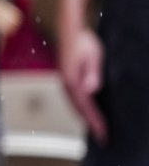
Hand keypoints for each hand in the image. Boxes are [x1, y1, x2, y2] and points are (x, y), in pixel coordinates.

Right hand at [58, 27, 107, 144]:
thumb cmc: (82, 41)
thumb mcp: (93, 54)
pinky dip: (80, 108)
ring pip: (74, 104)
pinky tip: (85, 110)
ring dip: (84, 117)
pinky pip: (73, 98)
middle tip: (101, 137)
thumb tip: (91, 89)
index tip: (102, 133)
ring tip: (95, 128)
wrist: (69, 29)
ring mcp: (64, 80)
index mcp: (71, 80)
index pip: (85, 106)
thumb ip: (92, 72)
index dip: (94, 121)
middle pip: (78, 109)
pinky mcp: (66, 77)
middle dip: (90, 123)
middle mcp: (65, 83)